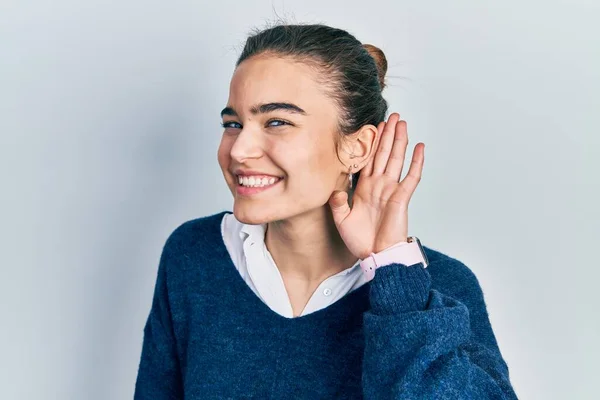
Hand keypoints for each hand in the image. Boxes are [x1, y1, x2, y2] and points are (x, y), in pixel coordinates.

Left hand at [328, 113, 424, 259]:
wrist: (375, 255)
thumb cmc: (360, 240)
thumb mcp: (341, 219)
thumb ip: (337, 203)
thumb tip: (335, 189)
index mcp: (364, 188)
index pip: (368, 159)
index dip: (371, 143)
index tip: (373, 127)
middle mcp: (378, 185)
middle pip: (384, 154)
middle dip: (387, 134)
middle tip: (392, 116)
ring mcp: (391, 190)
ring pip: (396, 159)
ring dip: (399, 141)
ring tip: (402, 123)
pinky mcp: (401, 198)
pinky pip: (411, 177)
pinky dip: (416, 162)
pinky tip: (420, 147)